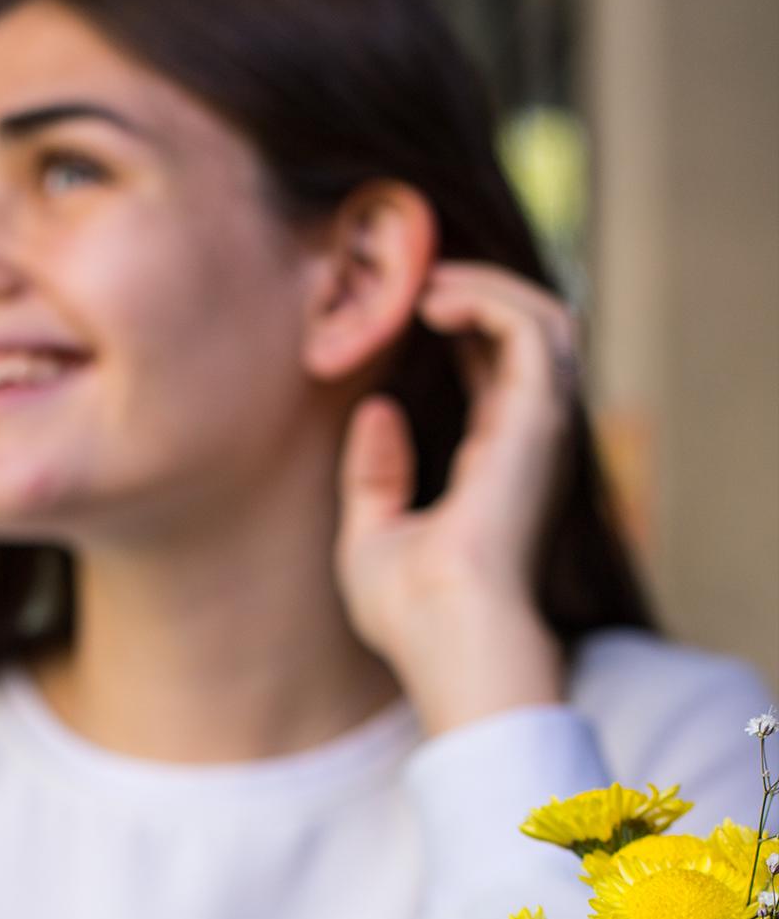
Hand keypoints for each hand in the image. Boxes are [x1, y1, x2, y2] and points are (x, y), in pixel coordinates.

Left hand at [334, 259, 574, 735]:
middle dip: (479, 291)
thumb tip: (376, 409)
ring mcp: (541, 429)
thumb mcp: (372, 536)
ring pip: (545, 318)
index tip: (404, 307)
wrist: (446, 638)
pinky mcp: (538, 419)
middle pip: (530, 333)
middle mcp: (528, 443)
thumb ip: (375, 474)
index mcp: (497, 466)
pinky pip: (530, 328)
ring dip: (486, 284)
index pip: (496, 371)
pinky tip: (434, 302)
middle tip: (415, 280)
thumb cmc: (411, 612)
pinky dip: (488, 299)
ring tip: (425, 283)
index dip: (460, 326)